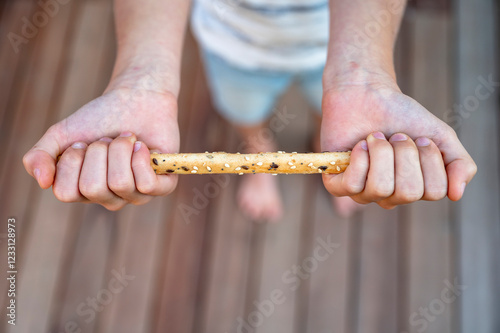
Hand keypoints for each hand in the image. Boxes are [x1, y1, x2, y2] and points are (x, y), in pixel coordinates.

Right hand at [23, 86, 179, 209]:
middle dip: (99, 152)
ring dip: (120, 149)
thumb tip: (42, 182)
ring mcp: (137, 195)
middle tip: (107, 139)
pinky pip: (146, 184)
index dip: (72, 162)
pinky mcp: (163, 186)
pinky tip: (141, 145)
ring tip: (126, 138)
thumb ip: (39, 156)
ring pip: (120, 183)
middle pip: (93, 188)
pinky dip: (140, 157)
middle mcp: (110, 198)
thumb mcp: (61, 134)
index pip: (66, 193)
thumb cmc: (99, 119)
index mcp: (83, 191)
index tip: (83, 143)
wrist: (135, 97)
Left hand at [321, 71, 476, 208]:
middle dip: (405, 154)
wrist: (366, 93)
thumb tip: (456, 195)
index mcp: (415, 189)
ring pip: (381, 188)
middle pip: (409, 192)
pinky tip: (360, 145)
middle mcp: (389, 196)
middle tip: (396, 136)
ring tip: (376, 137)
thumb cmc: (402, 116)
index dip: (429, 159)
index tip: (419, 137)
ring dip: (382, 153)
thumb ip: (459, 164)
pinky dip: (360, 158)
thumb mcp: (440, 136)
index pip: (434, 191)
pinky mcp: (337, 184)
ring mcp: (362, 192)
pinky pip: (353, 186)